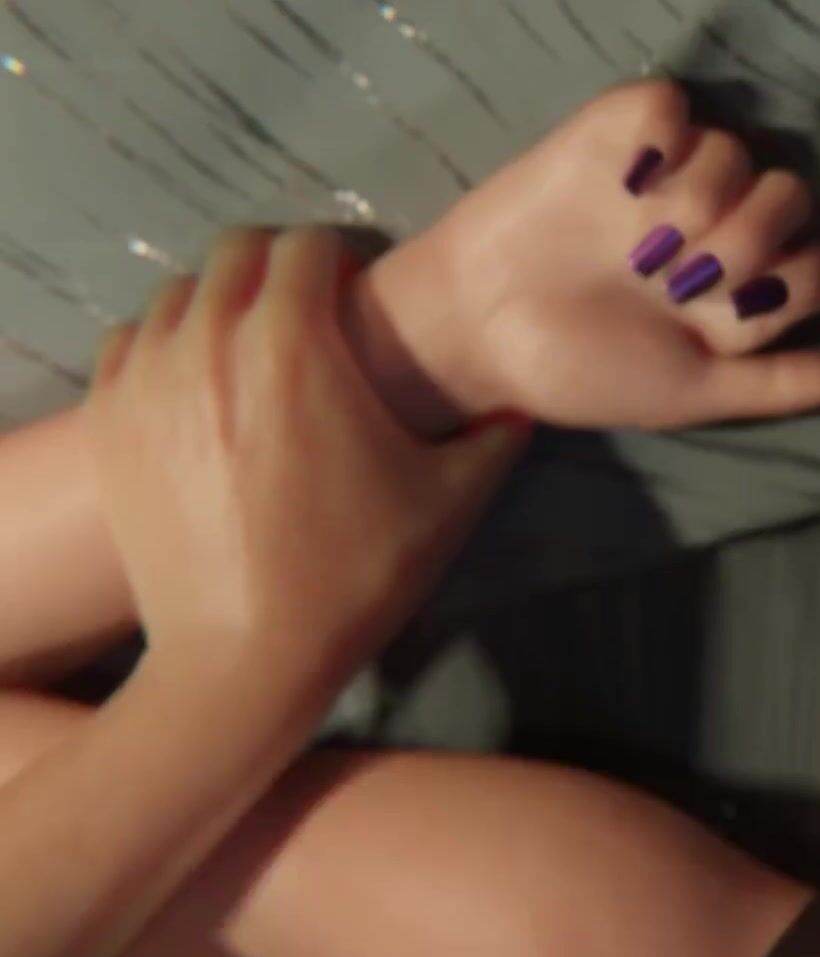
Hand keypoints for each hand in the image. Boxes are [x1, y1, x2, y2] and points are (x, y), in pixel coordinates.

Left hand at [86, 228, 526, 681]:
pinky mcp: (109, 418)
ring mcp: (147, 378)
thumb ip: (494, 439)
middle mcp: (210, 340)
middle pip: (237, 252)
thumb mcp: (449, 504)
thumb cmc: (354, 574)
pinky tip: (199, 385)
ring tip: (255, 351)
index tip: (363, 295)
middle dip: (280, 268)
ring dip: (221, 303)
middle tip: (314, 315)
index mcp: (296, 345)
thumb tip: (519, 404)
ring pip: (179, 293)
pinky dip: (166, 344)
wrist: (242, 655)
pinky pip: (131, 342)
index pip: (310, 245)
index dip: (344, 260)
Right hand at [350, 80, 819, 435]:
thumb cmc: (586, 369)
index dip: (794, 286)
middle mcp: (720, 223)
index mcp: (747, 286)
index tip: (731, 318)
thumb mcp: (691, 394)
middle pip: (793, 198)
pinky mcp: (620, 133)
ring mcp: (672, 175)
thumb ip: (782, 385)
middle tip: (682, 281)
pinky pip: (673, 105)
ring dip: (696, 203)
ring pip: (738, 152)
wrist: (481, 332)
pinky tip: (628, 182)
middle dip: (749, 243)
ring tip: (638, 247)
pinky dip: (661, 138)